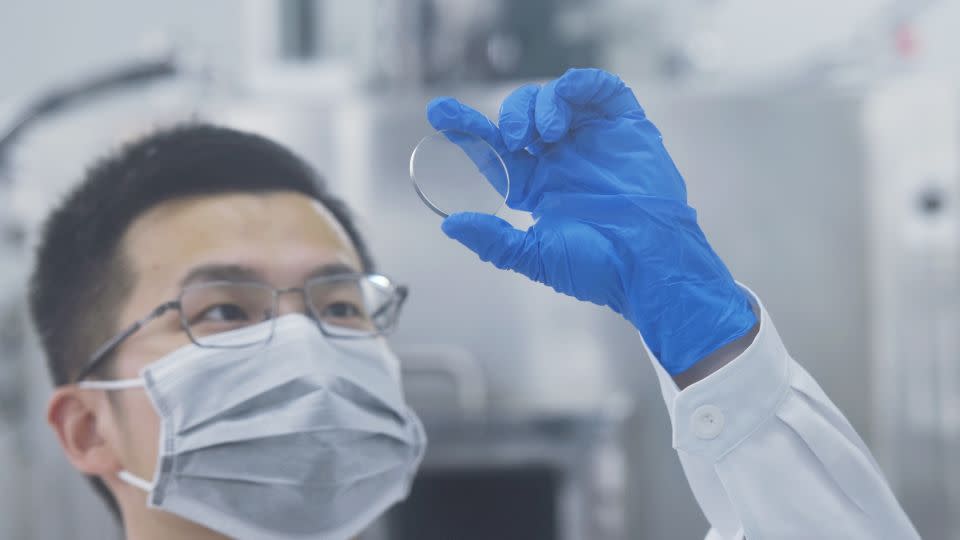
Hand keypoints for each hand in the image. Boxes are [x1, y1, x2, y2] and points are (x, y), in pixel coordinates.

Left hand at [426, 68, 755, 375]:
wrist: (650, 267)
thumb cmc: (600, 269)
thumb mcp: (537, 257)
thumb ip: (493, 241)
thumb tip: (450, 225)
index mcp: (538, 185)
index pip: (496, 150)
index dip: (468, 130)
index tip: (439, 114)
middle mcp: (562, 159)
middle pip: (522, 117)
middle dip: (510, 118)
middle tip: (516, 138)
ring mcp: (594, 141)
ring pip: (555, 98)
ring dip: (541, 105)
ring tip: (544, 133)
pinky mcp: (626, 128)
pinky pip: (601, 90)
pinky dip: (580, 84)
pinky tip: (568, 96)